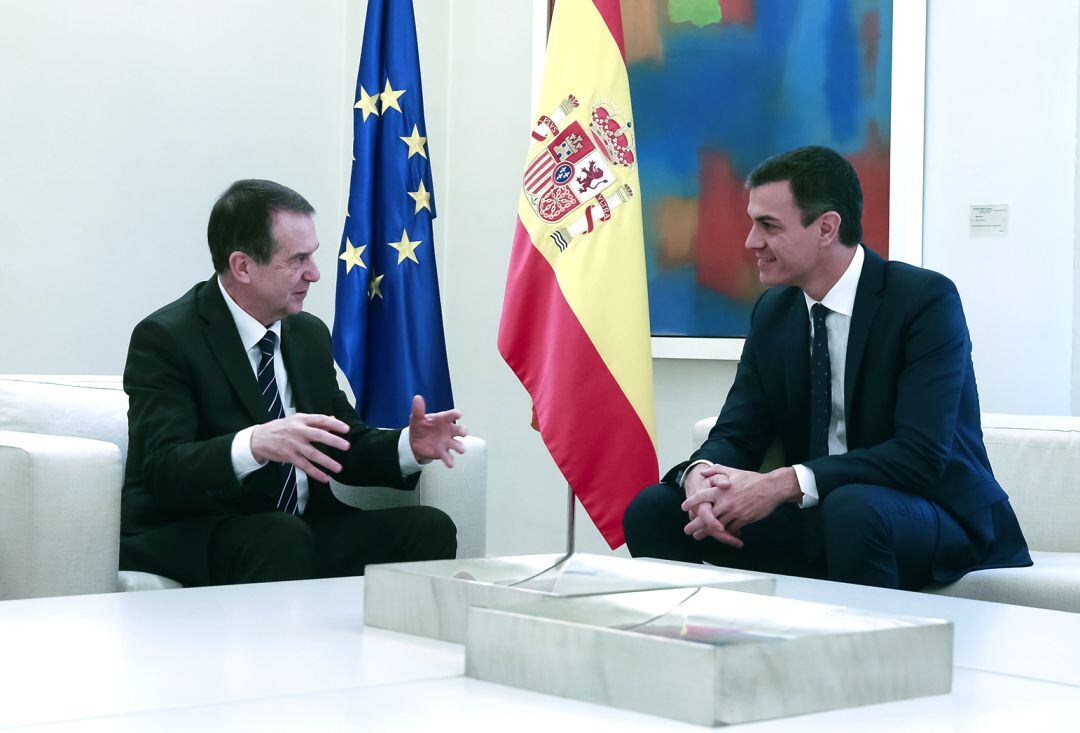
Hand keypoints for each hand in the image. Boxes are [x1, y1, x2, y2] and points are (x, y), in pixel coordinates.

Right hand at [250, 413, 350, 483]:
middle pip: (318, 435)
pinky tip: (325, 478)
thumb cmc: (281, 428)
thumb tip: (333, 421)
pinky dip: (315, 473)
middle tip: (346, 446)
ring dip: (327, 462)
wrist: (259, 439)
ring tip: (339, 468)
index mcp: (301, 420)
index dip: (334, 424)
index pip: (320, 419)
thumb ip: (315, 421)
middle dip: (333, 441)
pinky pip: (305, 466)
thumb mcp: (297, 420)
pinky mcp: (289, 457)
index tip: (346, 429)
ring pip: (312, 454)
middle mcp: (298, 431)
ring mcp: (293, 445)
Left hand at [408, 395, 467, 466]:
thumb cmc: (420, 426)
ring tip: (460, 449)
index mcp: (443, 419)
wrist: (415, 441)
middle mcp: (448, 430)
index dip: (456, 414)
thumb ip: (418, 409)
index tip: (457, 414)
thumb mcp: (417, 417)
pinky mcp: (442, 453)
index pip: (452, 415)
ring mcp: (447, 442)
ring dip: (460, 447)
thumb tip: (417, 397)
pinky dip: (450, 461)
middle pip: (460, 430)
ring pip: (458, 445)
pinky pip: (448, 457)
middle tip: (462, 433)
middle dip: (463, 431)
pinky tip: (450, 464)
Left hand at [683, 465, 799, 533]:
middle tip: (688, 530)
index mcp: (721, 489)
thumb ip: (716, 471)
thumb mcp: (732, 471)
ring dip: (707, 532)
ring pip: (717, 525)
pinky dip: (725, 533)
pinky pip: (731, 529)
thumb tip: (702, 472)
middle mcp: (726, 501)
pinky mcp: (744, 519)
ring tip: (699, 536)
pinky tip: (720, 535)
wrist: (771, 488)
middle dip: (695, 524)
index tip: (684, 507)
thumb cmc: (751, 479)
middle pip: (706, 516)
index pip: (702, 496)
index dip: (691, 502)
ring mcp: (735, 512)